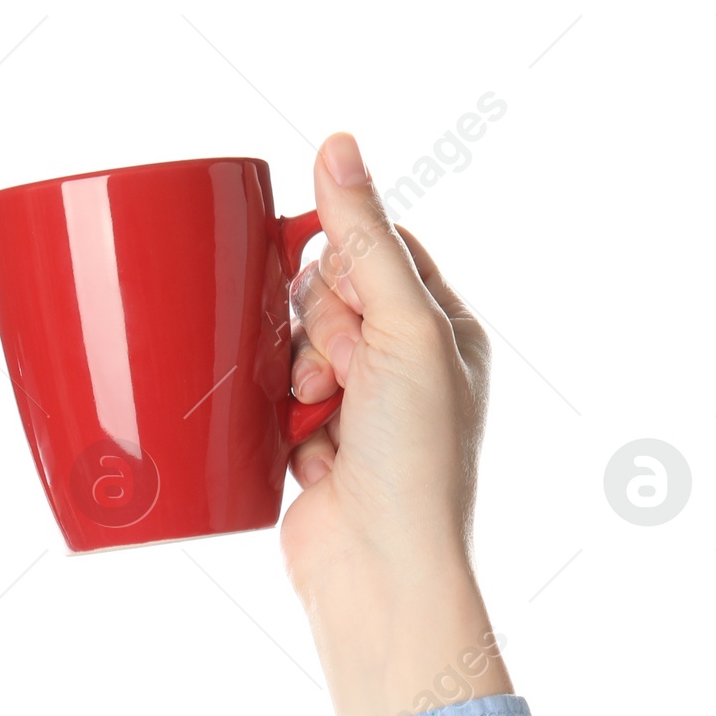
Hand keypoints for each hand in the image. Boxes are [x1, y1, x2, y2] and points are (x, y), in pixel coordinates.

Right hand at [280, 131, 512, 715]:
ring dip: (294, 370)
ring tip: (315, 411)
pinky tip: (296, 438)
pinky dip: (274, 415)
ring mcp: (357, 412)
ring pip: (293, 343)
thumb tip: (339, 144)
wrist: (379, 570)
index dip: (344, 262)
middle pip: (328, 293)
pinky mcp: (311, 450)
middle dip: (317, 325)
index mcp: (444, 333)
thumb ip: (367, 240)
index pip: (381, 250)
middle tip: (338, 374)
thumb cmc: (415, 461)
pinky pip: (270, 399)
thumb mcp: (403, 331)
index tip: (339, 298)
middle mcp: (405, 370)